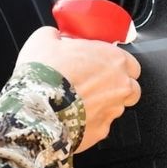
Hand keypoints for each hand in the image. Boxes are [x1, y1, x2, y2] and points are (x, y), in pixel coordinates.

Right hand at [15, 26, 141, 151]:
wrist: (35, 110)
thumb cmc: (44, 75)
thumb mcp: (44, 40)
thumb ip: (56, 36)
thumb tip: (53, 37)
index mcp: (113, 59)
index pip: (131, 63)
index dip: (116, 65)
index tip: (103, 65)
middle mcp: (120, 86)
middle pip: (131, 88)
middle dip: (117, 87)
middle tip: (96, 84)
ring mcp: (112, 111)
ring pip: (116, 108)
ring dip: (102, 105)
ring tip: (79, 102)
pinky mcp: (101, 131)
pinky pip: (100, 125)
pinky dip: (90, 122)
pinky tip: (74, 116)